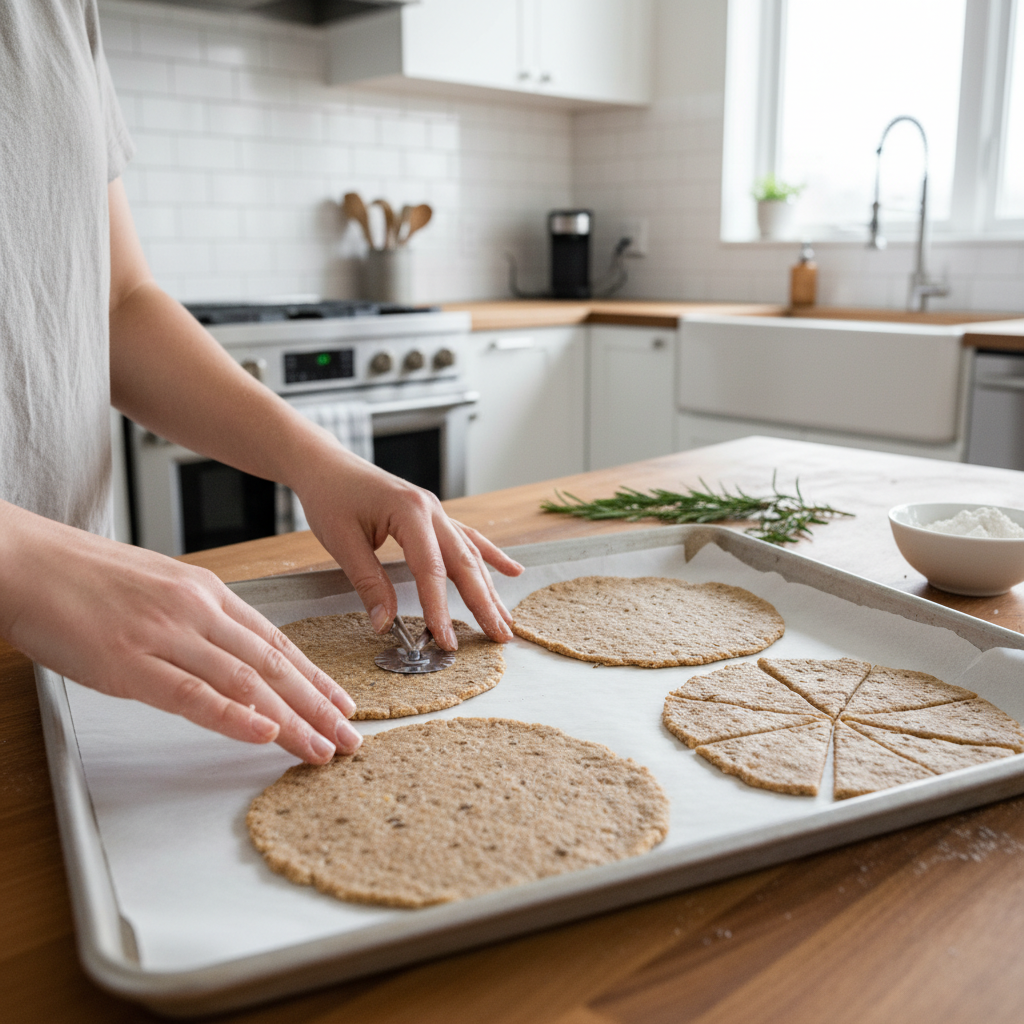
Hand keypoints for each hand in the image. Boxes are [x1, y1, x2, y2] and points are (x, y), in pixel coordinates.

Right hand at [0, 502, 360, 763]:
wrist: (26, 562)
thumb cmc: (85, 576)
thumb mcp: (158, 586)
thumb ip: (196, 618)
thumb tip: (228, 648)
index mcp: (206, 592)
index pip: (275, 640)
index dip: (314, 676)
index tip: (342, 702)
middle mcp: (196, 611)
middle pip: (272, 664)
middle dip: (318, 704)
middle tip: (351, 735)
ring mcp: (165, 635)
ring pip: (245, 682)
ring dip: (291, 719)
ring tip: (323, 747)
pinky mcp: (129, 663)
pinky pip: (192, 694)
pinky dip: (233, 715)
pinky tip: (264, 733)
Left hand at [294, 449, 523, 649]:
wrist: (326, 464)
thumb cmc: (331, 496)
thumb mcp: (342, 542)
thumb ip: (368, 583)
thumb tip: (385, 624)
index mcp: (409, 512)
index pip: (431, 569)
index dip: (440, 608)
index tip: (445, 640)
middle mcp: (431, 509)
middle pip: (464, 562)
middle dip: (484, 603)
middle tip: (499, 637)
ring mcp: (436, 511)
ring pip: (470, 553)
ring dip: (490, 588)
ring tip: (505, 619)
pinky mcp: (433, 515)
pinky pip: (468, 537)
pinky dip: (490, 556)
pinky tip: (511, 571)